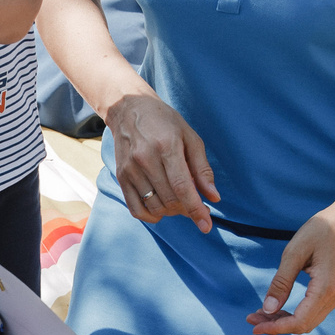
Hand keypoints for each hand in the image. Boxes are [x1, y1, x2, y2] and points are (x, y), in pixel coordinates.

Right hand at [103, 92, 217, 232]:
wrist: (128, 109)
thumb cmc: (164, 122)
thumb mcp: (190, 137)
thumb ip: (202, 169)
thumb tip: (213, 198)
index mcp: (166, 146)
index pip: (182, 186)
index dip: (195, 209)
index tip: (206, 225)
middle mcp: (145, 159)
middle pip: (170, 199)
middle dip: (187, 209)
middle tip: (196, 206)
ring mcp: (130, 170)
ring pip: (155, 206)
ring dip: (172, 212)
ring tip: (180, 203)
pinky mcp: (121, 177)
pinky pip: (136, 208)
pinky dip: (151, 215)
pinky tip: (162, 210)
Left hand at [251, 200, 334, 334]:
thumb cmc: (322, 230)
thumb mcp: (294, 252)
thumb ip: (281, 282)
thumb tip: (267, 309)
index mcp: (326, 288)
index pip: (299, 321)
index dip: (275, 328)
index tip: (253, 327)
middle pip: (303, 325)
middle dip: (276, 325)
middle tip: (251, 318)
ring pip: (308, 321)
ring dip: (284, 321)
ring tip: (261, 313)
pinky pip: (314, 312)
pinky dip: (295, 314)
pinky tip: (279, 307)